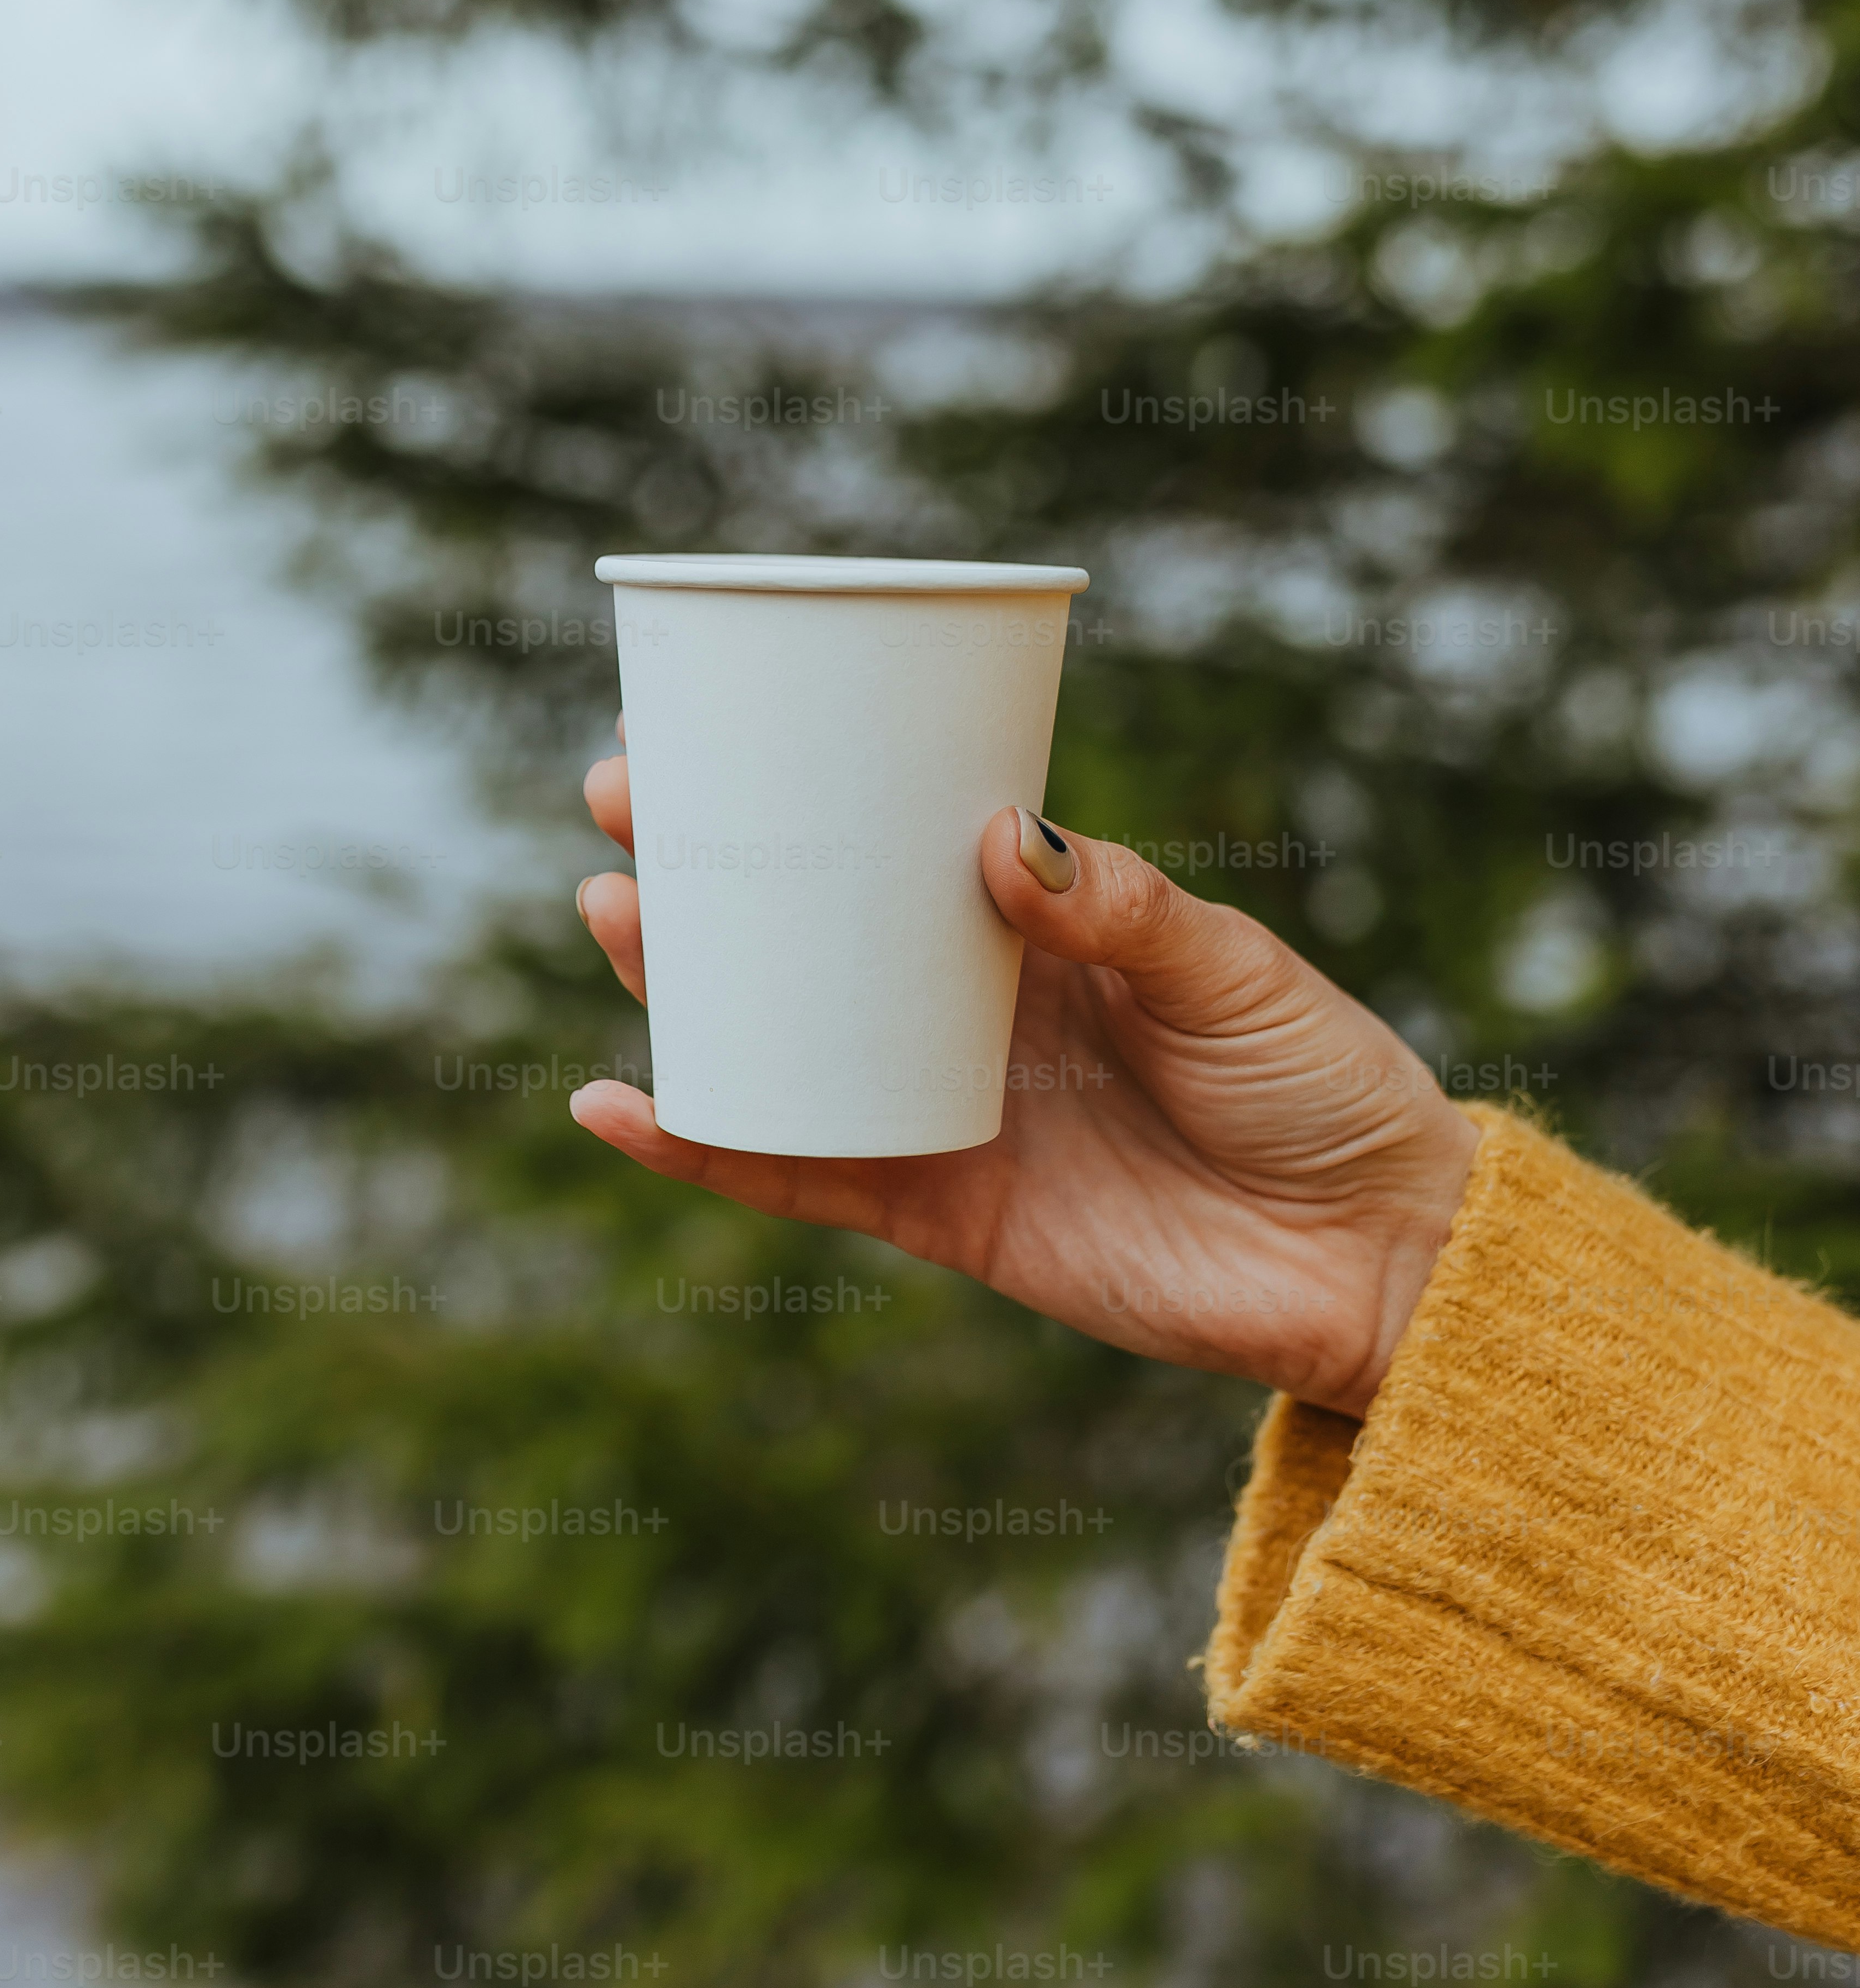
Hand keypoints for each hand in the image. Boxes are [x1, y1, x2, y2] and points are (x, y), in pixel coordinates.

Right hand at [570, 751, 1477, 1418]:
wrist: (1379, 1257)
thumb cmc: (1324, 1085)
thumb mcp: (1231, 967)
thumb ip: (1118, 906)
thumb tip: (990, 836)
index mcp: (1038, 932)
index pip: (895, 847)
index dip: (806, 793)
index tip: (717, 730)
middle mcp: (973, 1014)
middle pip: (810, 933)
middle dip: (710, 868)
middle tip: (622, 802)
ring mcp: (948, 1111)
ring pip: (782, 1042)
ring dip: (685, 987)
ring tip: (608, 911)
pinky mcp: (944, 1211)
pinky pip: (799, 1174)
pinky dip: (705, 1147)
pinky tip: (620, 1103)